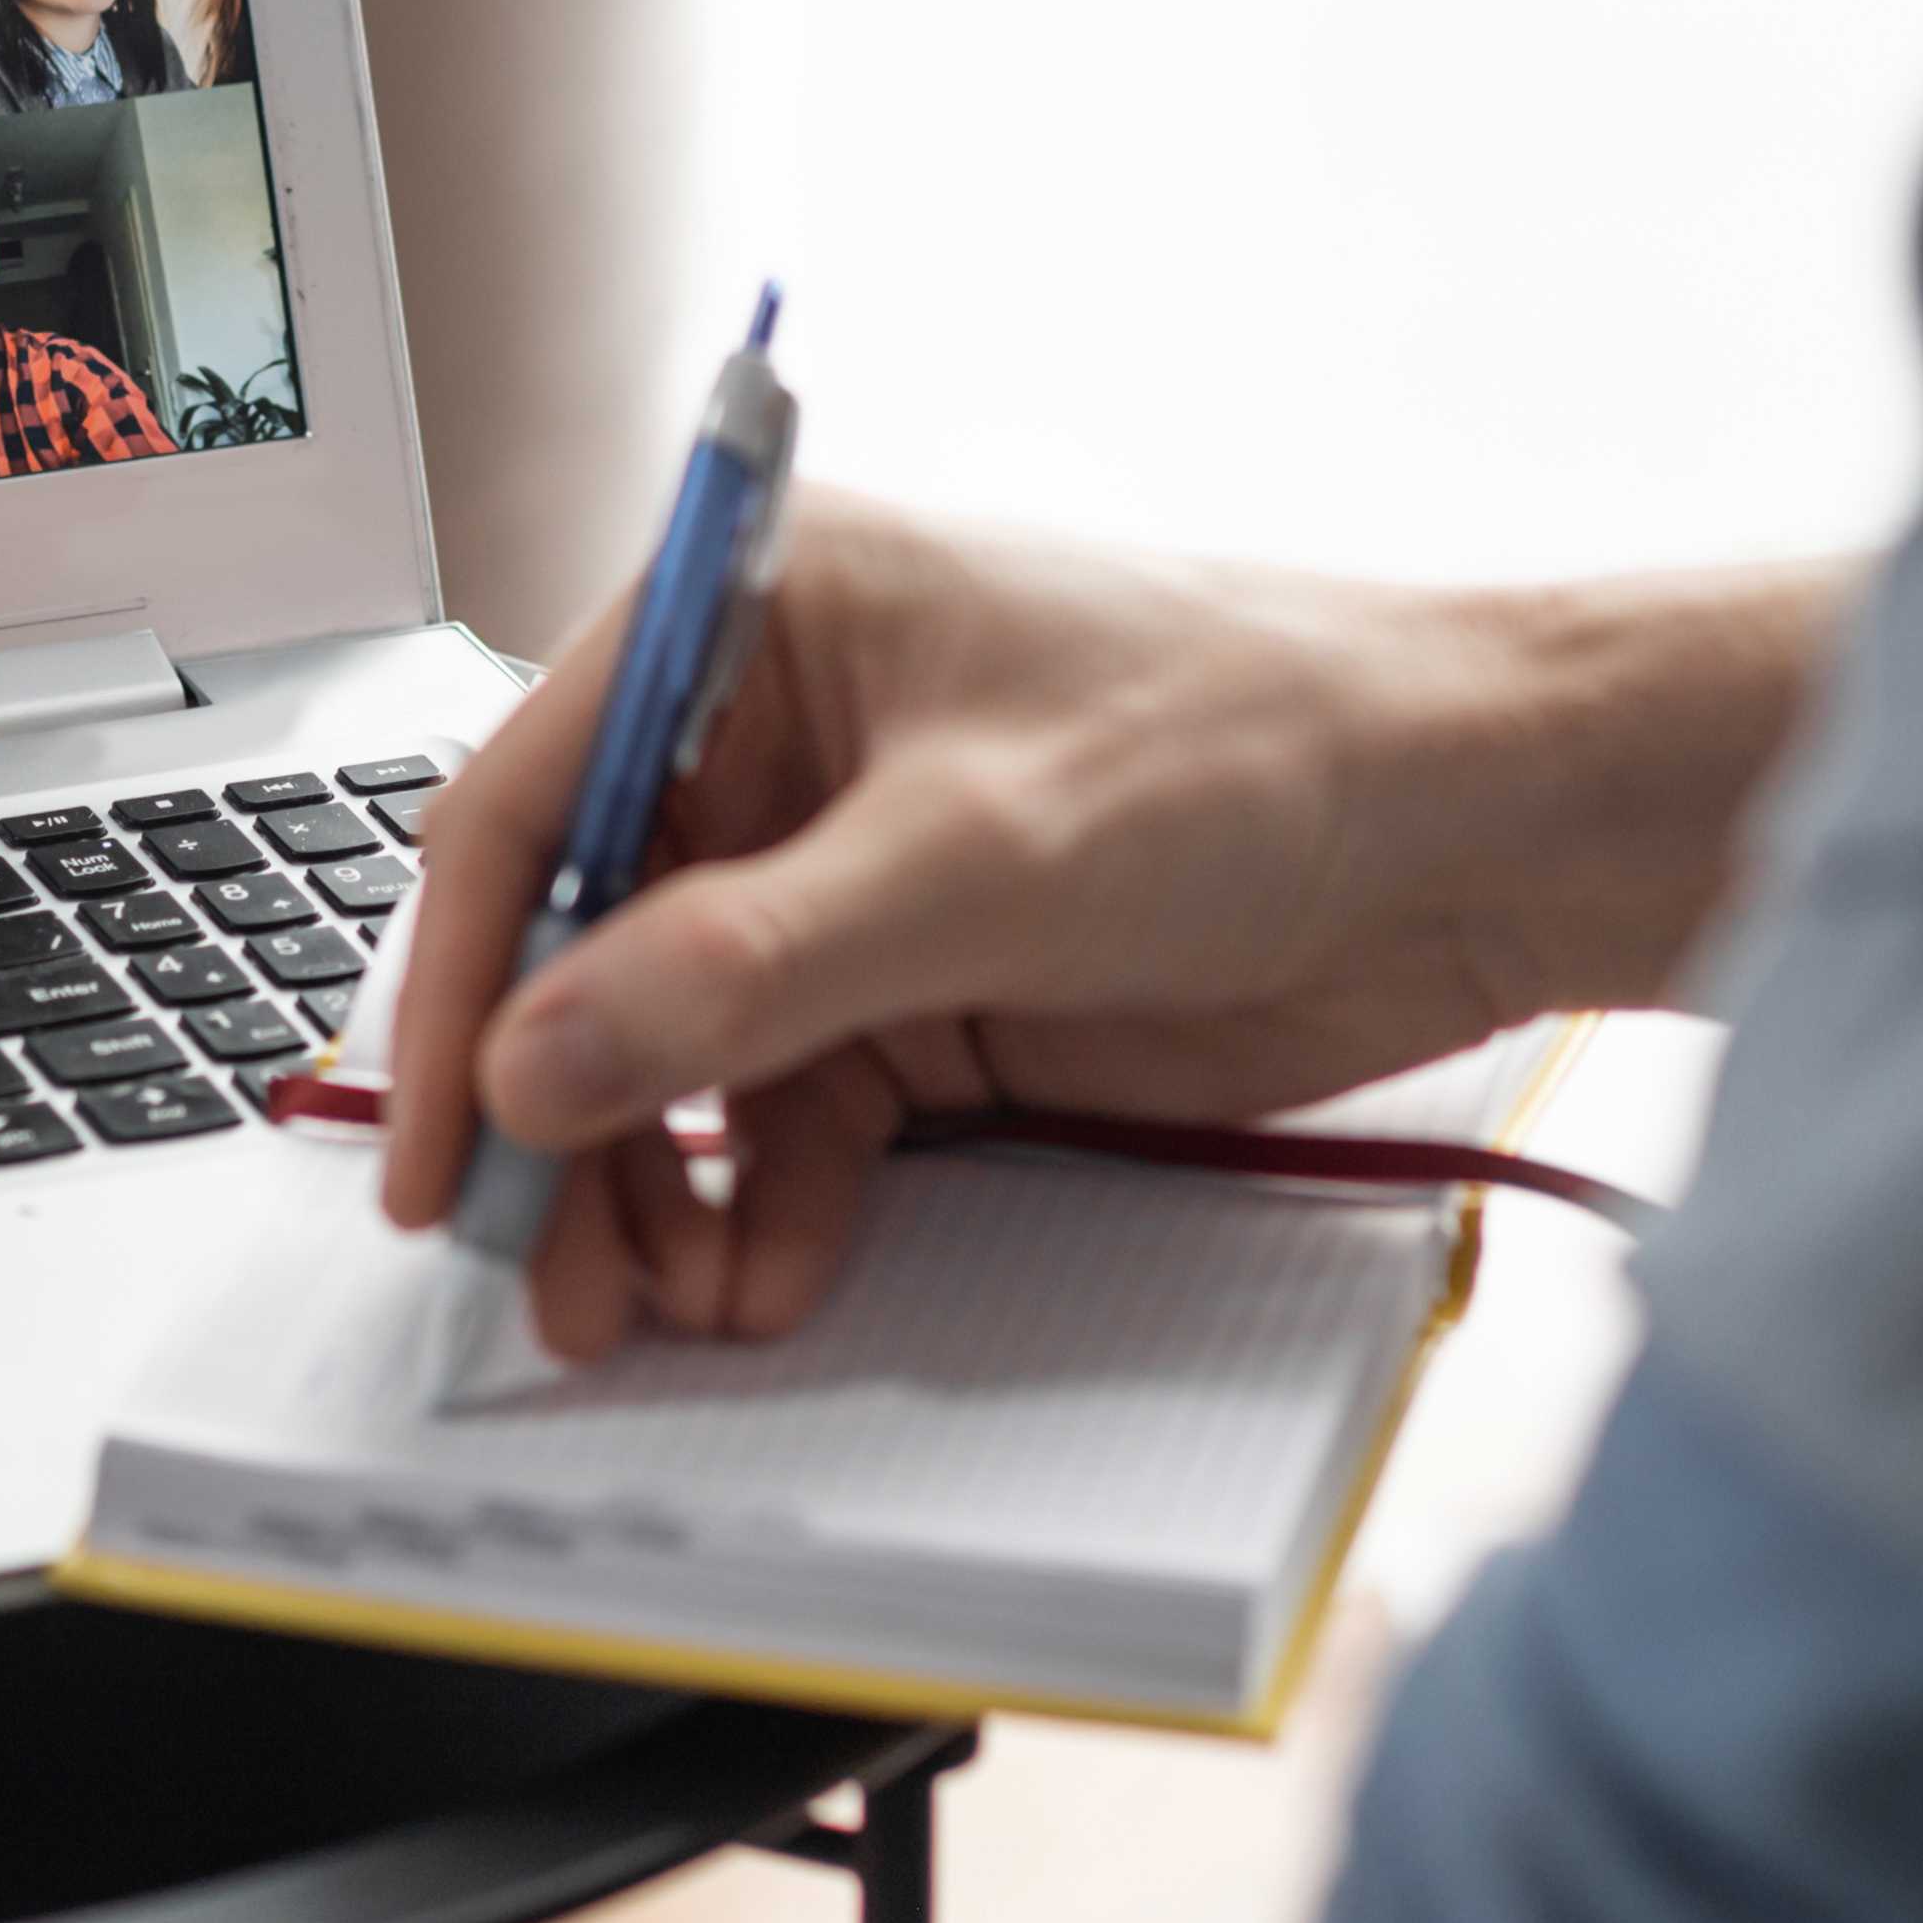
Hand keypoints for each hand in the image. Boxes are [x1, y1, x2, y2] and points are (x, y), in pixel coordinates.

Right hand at [376, 490, 1834, 1371]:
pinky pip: (794, 1120)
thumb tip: (541, 1058)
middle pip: (592, 951)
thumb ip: (743, 968)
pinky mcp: (932, 995)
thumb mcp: (978, 854)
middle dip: (560, 1119)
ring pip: (681, 1058)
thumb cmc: (1265, 737)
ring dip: (657, 1188)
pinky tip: (766, 1279)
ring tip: (653, 1304)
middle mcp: (781, 744)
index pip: (538, 806)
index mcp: (758, 618)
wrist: (1486, 831)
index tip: (436, 1141)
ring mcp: (854, 879)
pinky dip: (769, 1209)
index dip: (462, 982)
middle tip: (535, 1270)